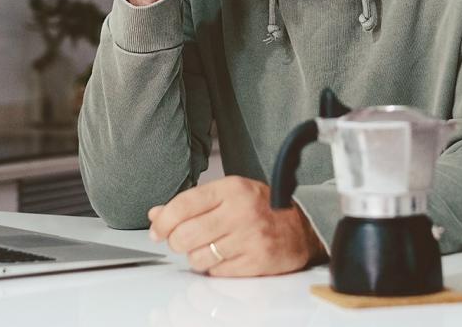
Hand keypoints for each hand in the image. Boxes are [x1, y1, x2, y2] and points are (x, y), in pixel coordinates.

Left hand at [147, 176, 326, 276]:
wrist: (304, 226)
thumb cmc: (264, 208)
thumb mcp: (230, 193)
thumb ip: (192, 203)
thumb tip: (157, 214)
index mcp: (232, 189)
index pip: (183, 205)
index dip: (163, 222)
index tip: (158, 230)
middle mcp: (240, 211)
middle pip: (185, 235)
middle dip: (177, 242)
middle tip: (183, 241)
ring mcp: (249, 238)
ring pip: (198, 258)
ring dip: (197, 257)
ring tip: (210, 248)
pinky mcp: (256, 261)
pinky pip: (217, 272)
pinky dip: (215, 268)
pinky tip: (226, 257)